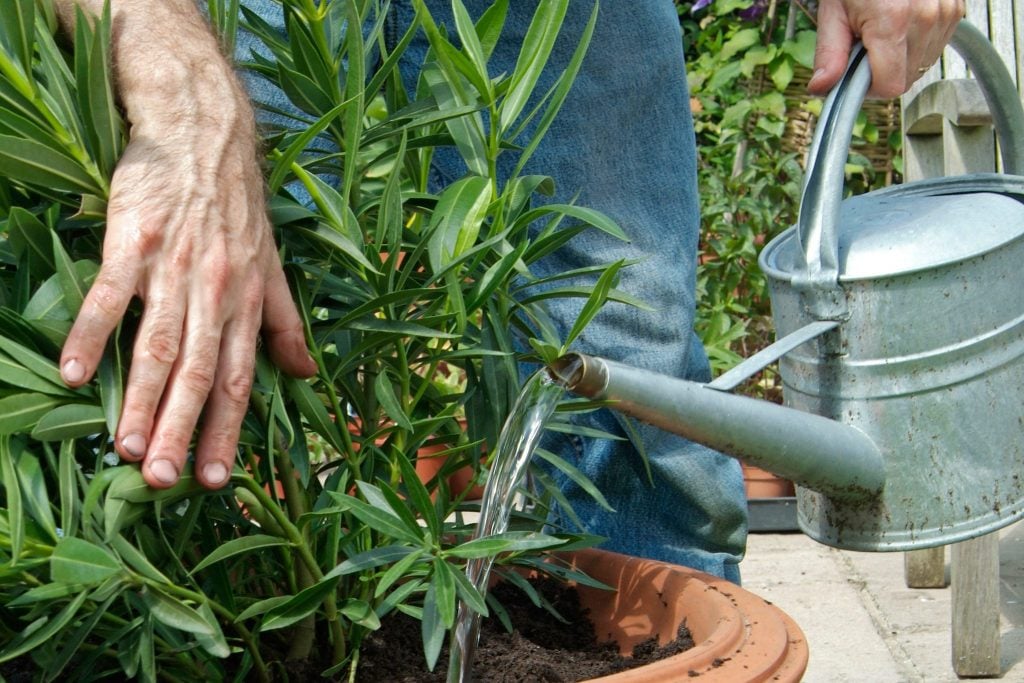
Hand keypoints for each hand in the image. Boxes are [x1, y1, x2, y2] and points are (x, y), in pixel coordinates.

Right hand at [58, 0, 315, 489]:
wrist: (203, 135)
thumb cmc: (238, 209)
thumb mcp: (275, 267)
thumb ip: (287, 324)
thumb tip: (308, 374)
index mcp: (248, 305)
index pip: (239, 380)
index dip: (227, 430)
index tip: (215, 479)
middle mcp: (216, 293)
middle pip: (197, 373)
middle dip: (183, 431)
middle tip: (166, 482)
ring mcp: (173, 267)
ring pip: (158, 344)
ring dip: (142, 398)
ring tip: (127, 448)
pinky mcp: (132, 239)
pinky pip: (111, 293)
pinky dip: (91, 332)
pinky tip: (73, 373)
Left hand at [808, 0, 965, 97]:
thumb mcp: (834, 11)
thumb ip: (829, 53)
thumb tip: (821, 88)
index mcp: (893, 21)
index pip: (890, 86)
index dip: (869, 88)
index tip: (856, 75)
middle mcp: (926, 17)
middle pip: (906, 78)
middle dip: (882, 72)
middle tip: (865, 46)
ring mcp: (945, 12)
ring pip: (922, 65)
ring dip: (900, 59)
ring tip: (883, 31)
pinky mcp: (955, 9)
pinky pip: (935, 46)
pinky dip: (916, 44)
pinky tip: (901, 25)